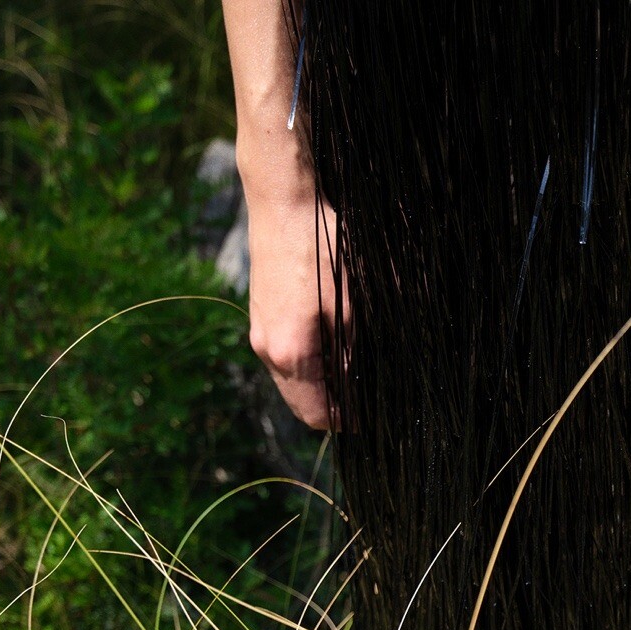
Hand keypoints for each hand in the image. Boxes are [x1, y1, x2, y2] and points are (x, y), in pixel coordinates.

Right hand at [245, 189, 349, 429]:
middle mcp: (268, 350)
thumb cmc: (323, 249)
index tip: (370, 418)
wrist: (283, 205)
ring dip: (320, 386)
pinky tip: (332, 347)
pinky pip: (284, 358)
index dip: (345, 422)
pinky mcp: (261, 318)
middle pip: (300, 403)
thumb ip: (354, 354)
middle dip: (332, 408)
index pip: (316, 413)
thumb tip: (362, 388)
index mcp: (291, 354)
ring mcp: (260, 334)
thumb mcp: (352, 305)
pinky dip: (307, 365)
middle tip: (365, 401)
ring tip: (352, 374)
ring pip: (291, 382)